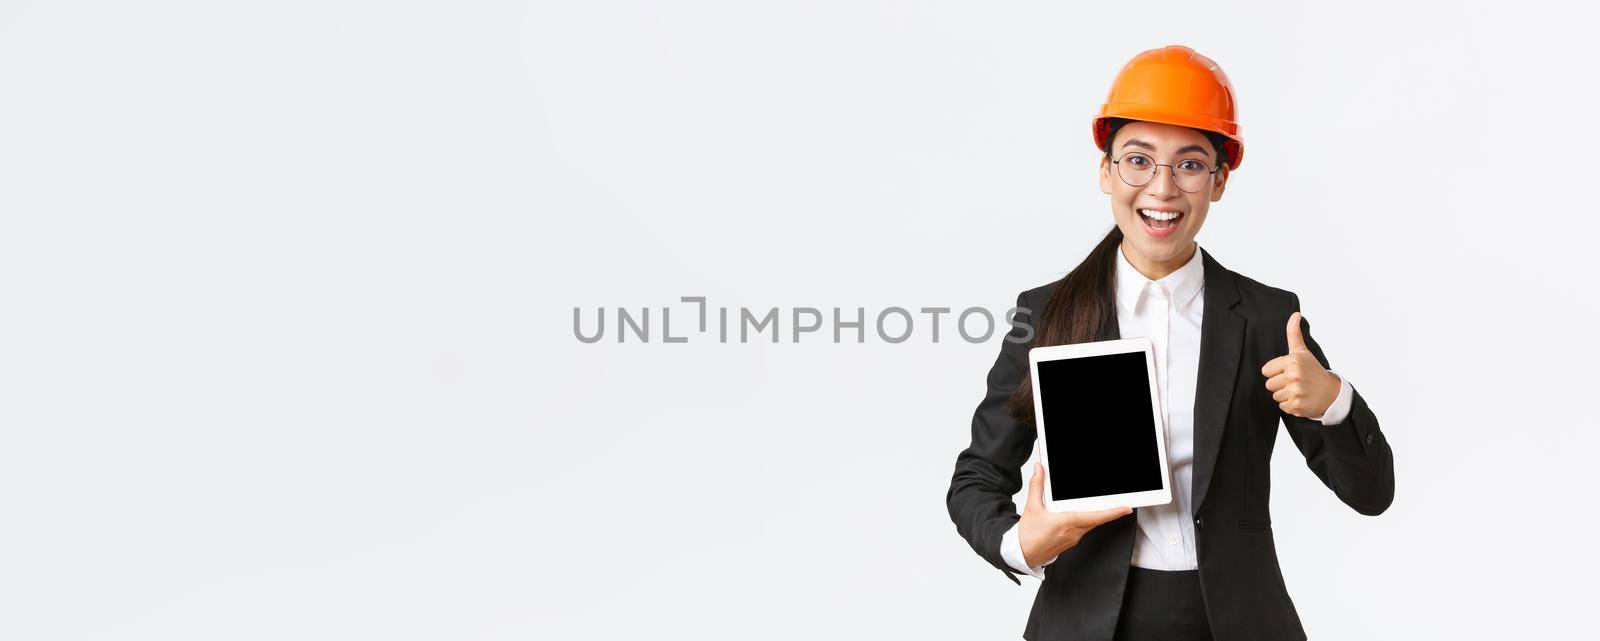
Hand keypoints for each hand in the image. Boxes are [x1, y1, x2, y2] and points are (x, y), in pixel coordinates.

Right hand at [1017, 460, 1131, 567]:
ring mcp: (1073, 539)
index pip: (1096, 516)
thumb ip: (1037, 486)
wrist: (1022, 554)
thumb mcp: (1032, 507)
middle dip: (1108, 511)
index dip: (1113, 512)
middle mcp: (1074, 532)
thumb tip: (1040, 470)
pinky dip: (1086, 521)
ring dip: (1096, 516)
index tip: (1126, 508)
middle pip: (1096, 519)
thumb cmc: (1027, 535)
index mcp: (1067, 522)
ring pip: (1090, 524)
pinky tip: (1080, 515)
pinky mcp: (1070, 542)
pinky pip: (1083, 529)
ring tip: (1100, 506)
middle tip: (1119, 504)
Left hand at [1260, 311, 1340, 417]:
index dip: (1276, 371)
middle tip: (1295, 381)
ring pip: (1275, 396)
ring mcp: (1296, 392)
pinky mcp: (1297, 406)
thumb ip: (1293, 333)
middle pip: (1269, 384)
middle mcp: (1294, 376)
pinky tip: (1301, 398)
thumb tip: (1295, 314)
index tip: (1289, 371)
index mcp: (1292, 362)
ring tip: (1298, 389)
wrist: (1331, 392)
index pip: (1266, 370)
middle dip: (1280, 384)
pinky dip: (1290, 405)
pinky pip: (1282, 406)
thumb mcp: (1302, 351)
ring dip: (1285, 394)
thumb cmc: (1313, 370)